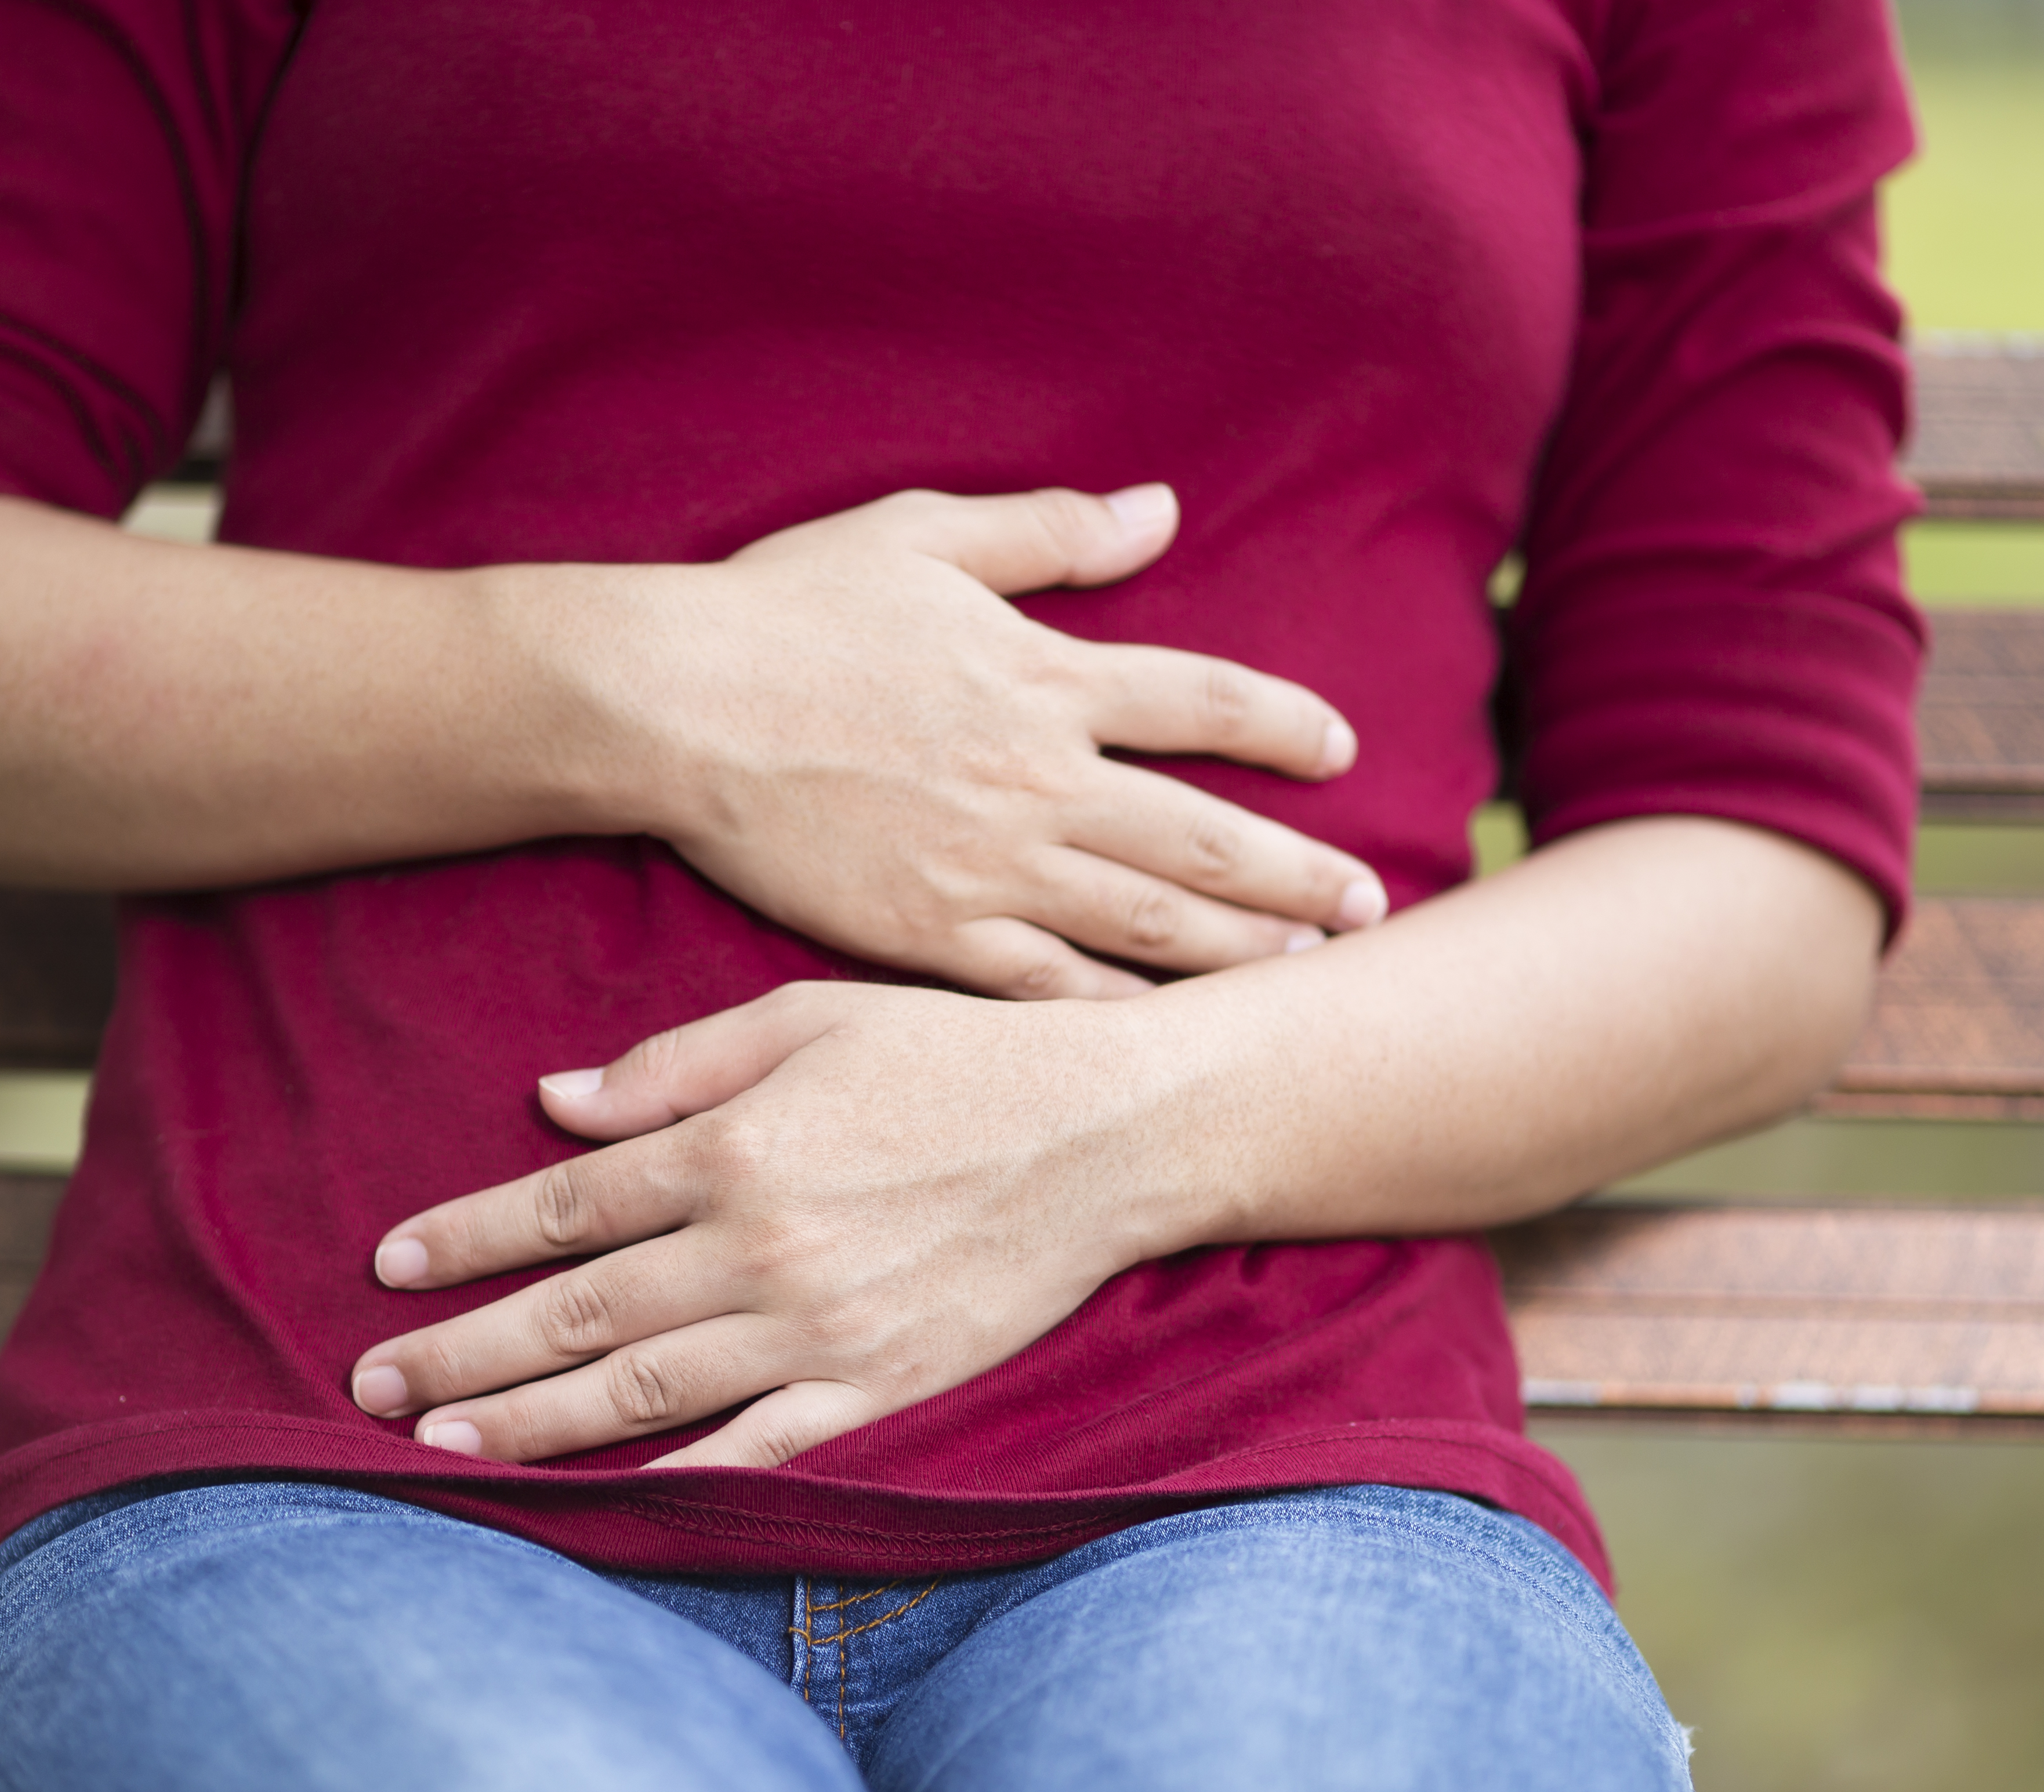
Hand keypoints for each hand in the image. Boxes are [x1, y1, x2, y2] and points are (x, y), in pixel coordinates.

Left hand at [346, 981, 1207, 1465]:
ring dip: (530, 1425)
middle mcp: (759, 1248)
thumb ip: (673, 1066)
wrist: (1109, 1131)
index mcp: (731, 1149)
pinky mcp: (879, 1384)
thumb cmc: (956, 1057)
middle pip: (576, 1313)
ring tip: (440, 1452)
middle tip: (367, 1387)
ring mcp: (818, 1328)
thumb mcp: (809, 1019)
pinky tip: (603, 1507)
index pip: (561, 1208)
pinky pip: (758, 1449)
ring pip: (643, 1392)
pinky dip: (677, 1481)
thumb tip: (551, 1105)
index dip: (463, 1239)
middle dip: (460, 1354)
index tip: (387, 1268)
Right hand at [524, 485, 1386, 998]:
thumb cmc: (785, 609)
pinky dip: (1123, 1011)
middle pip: (1208, 839)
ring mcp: (990, 868)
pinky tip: (1175, 1032)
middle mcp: (1040, 781)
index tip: (1342, 750)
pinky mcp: (931, 936)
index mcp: (1046, 678)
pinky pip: (1050, 986)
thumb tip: (1163, 509)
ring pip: (1152, 925)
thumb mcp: (922, 533)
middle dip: (1302, 875)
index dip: (1284, 726)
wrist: (673, 706)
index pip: (1204, 702)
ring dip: (1244, 949)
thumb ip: (1051, 530)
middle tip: (1370, 906)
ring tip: (1309, 968)